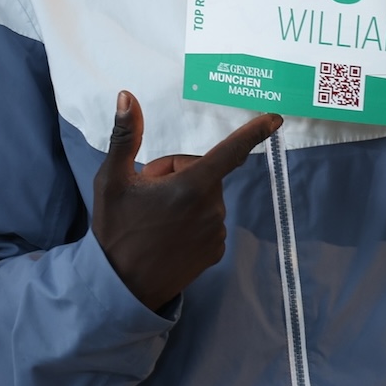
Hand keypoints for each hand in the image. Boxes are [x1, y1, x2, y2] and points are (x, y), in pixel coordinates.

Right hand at [91, 92, 281, 310]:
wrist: (121, 287)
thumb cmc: (115, 230)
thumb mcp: (111, 180)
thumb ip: (125, 136)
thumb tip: (127, 97)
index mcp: (191, 187)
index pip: (230, 152)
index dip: (253, 133)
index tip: (274, 119)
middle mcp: (211, 209)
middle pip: (202, 172)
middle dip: (177, 173)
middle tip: (146, 190)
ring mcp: (216, 233)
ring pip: (204, 197)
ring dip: (183, 197)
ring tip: (153, 215)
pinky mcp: (215, 251)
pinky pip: (208, 221)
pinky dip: (191, 220)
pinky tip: (166, 233)